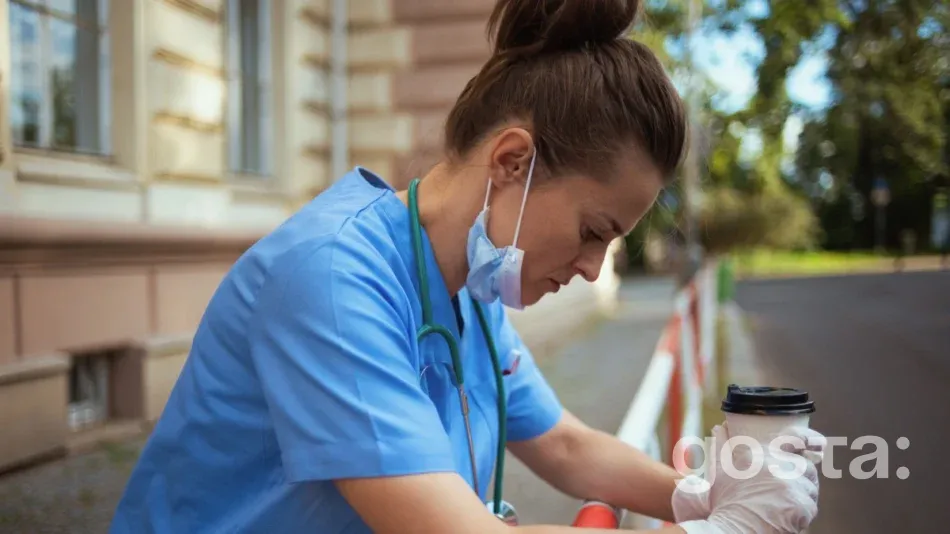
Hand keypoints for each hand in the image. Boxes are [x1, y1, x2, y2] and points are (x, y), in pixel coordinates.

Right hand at [676, 424, 820, 533]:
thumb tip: (719, 427)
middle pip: (806, 467)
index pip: (793, 438)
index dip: (808, 439)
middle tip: (787, 494)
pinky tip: (784, 517)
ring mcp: (791, 483)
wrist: (732, 531)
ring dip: (802, 497)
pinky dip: (802, 514)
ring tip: (782, 507)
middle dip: (802, 479)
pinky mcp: (801, 503)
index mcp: (760, 453)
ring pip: (810, 487)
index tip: (819, 444)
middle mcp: (777, 464)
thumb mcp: (721, 471)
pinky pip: (811, 506)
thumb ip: (723, 446)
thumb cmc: (726, 505)